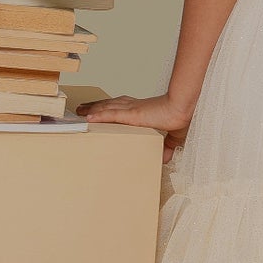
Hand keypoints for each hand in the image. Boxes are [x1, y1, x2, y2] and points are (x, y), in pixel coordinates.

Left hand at [76, 91, 192, 162]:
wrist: (183, 108)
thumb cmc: (181, 116)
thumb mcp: (173, 136)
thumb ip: (168, 146)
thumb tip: (165, 158)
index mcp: (143, 111)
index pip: (121, 107)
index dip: (109, 107)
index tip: (100, 108)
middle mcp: (134, 107)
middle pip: (109, 104)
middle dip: (95, 105)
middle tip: (81, 108)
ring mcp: (132, 109)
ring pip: (107, 107)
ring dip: (92, 108)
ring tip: (79, 110)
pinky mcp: (132, 114)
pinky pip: (111, 114)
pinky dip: (99, 115)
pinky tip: (88, 116)